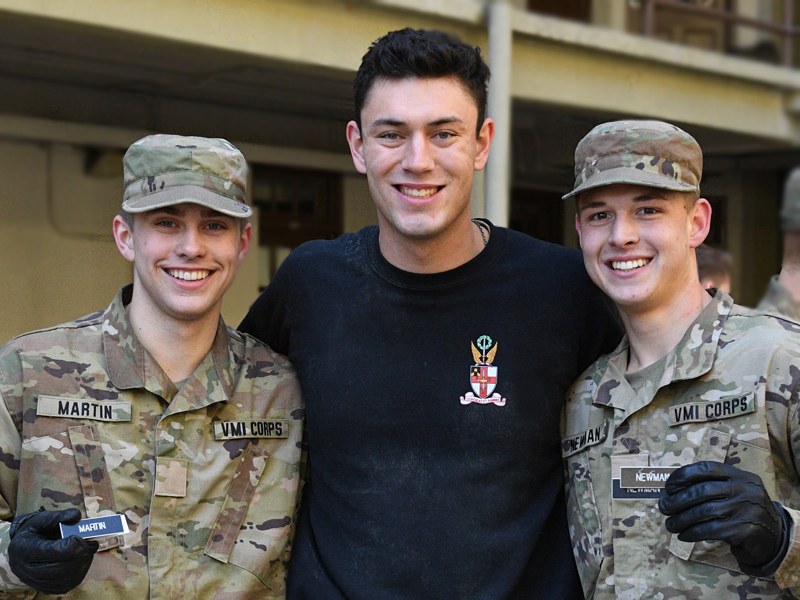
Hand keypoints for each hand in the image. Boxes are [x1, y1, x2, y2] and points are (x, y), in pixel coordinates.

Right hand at [8, 508, 98, 593]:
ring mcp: (38, 583)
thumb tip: (77, 515)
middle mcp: (28, 571)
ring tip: (88, 548)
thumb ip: (59, 516)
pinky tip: (83, 558)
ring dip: (83, 562)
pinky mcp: (49, 589)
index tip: (79, 537)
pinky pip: (70, 583)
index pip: (52, 552)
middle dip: (80, 554)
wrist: (23, 551)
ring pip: (67, 577)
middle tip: (91, 543)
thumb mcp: (41, 520)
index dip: (71, 545)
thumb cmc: (34, 533)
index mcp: (25, 550)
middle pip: (61, 567)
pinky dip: (81, 570)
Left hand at [658, 461, 789, 576]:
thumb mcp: (733, 491)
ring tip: (670, 525)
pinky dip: (692, 533)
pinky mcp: (744, 530)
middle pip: (701, 491)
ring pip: (703, 512)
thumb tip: (670, 491)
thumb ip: (710, 486)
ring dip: (681, 519)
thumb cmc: (742, 510)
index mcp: (739, 475)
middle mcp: (743, 489)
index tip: (668, 487)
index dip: (682, 476)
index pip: (705, 469)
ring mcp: (745, 509)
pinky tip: (684, 535)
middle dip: (677, 500)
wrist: (773, 536)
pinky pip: (710, 530)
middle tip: (664, 508)